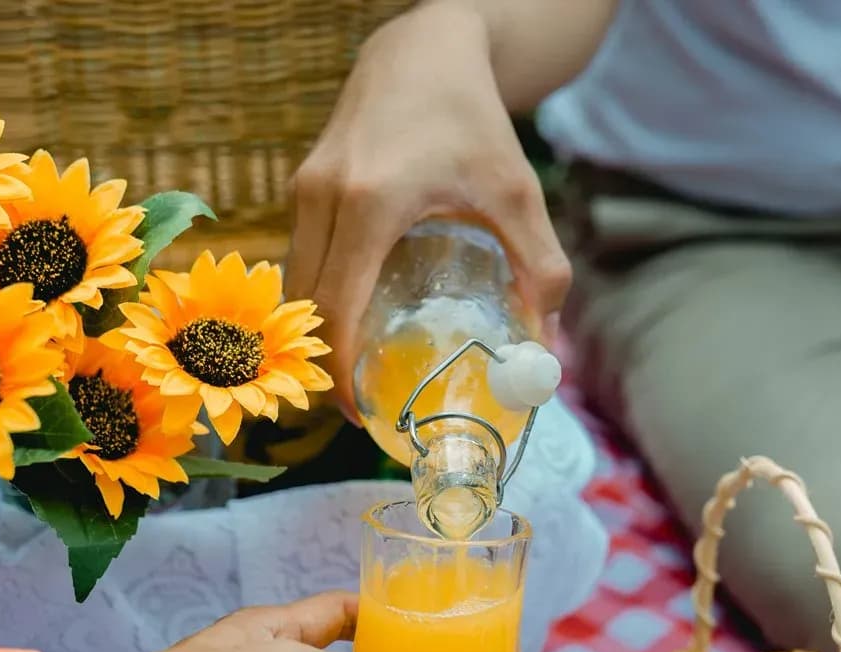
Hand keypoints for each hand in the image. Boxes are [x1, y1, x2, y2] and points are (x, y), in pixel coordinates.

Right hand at [285, 1, 571, 420]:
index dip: (342, 372)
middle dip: (326, 362)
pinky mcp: (302, 184)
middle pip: (305, 305)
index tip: (362, 410)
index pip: (336, 308)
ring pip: (294, 283)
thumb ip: (540, 269)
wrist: (423, 51)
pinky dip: (316, 294)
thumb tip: (546, 349)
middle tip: (364, 398)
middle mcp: (323, 196)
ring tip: (357, 366)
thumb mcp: (517, 193)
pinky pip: (298, 257)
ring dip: (317, 329)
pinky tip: (352, 315)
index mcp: (370, 202)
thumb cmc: (473, 120)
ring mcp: (304, 188)